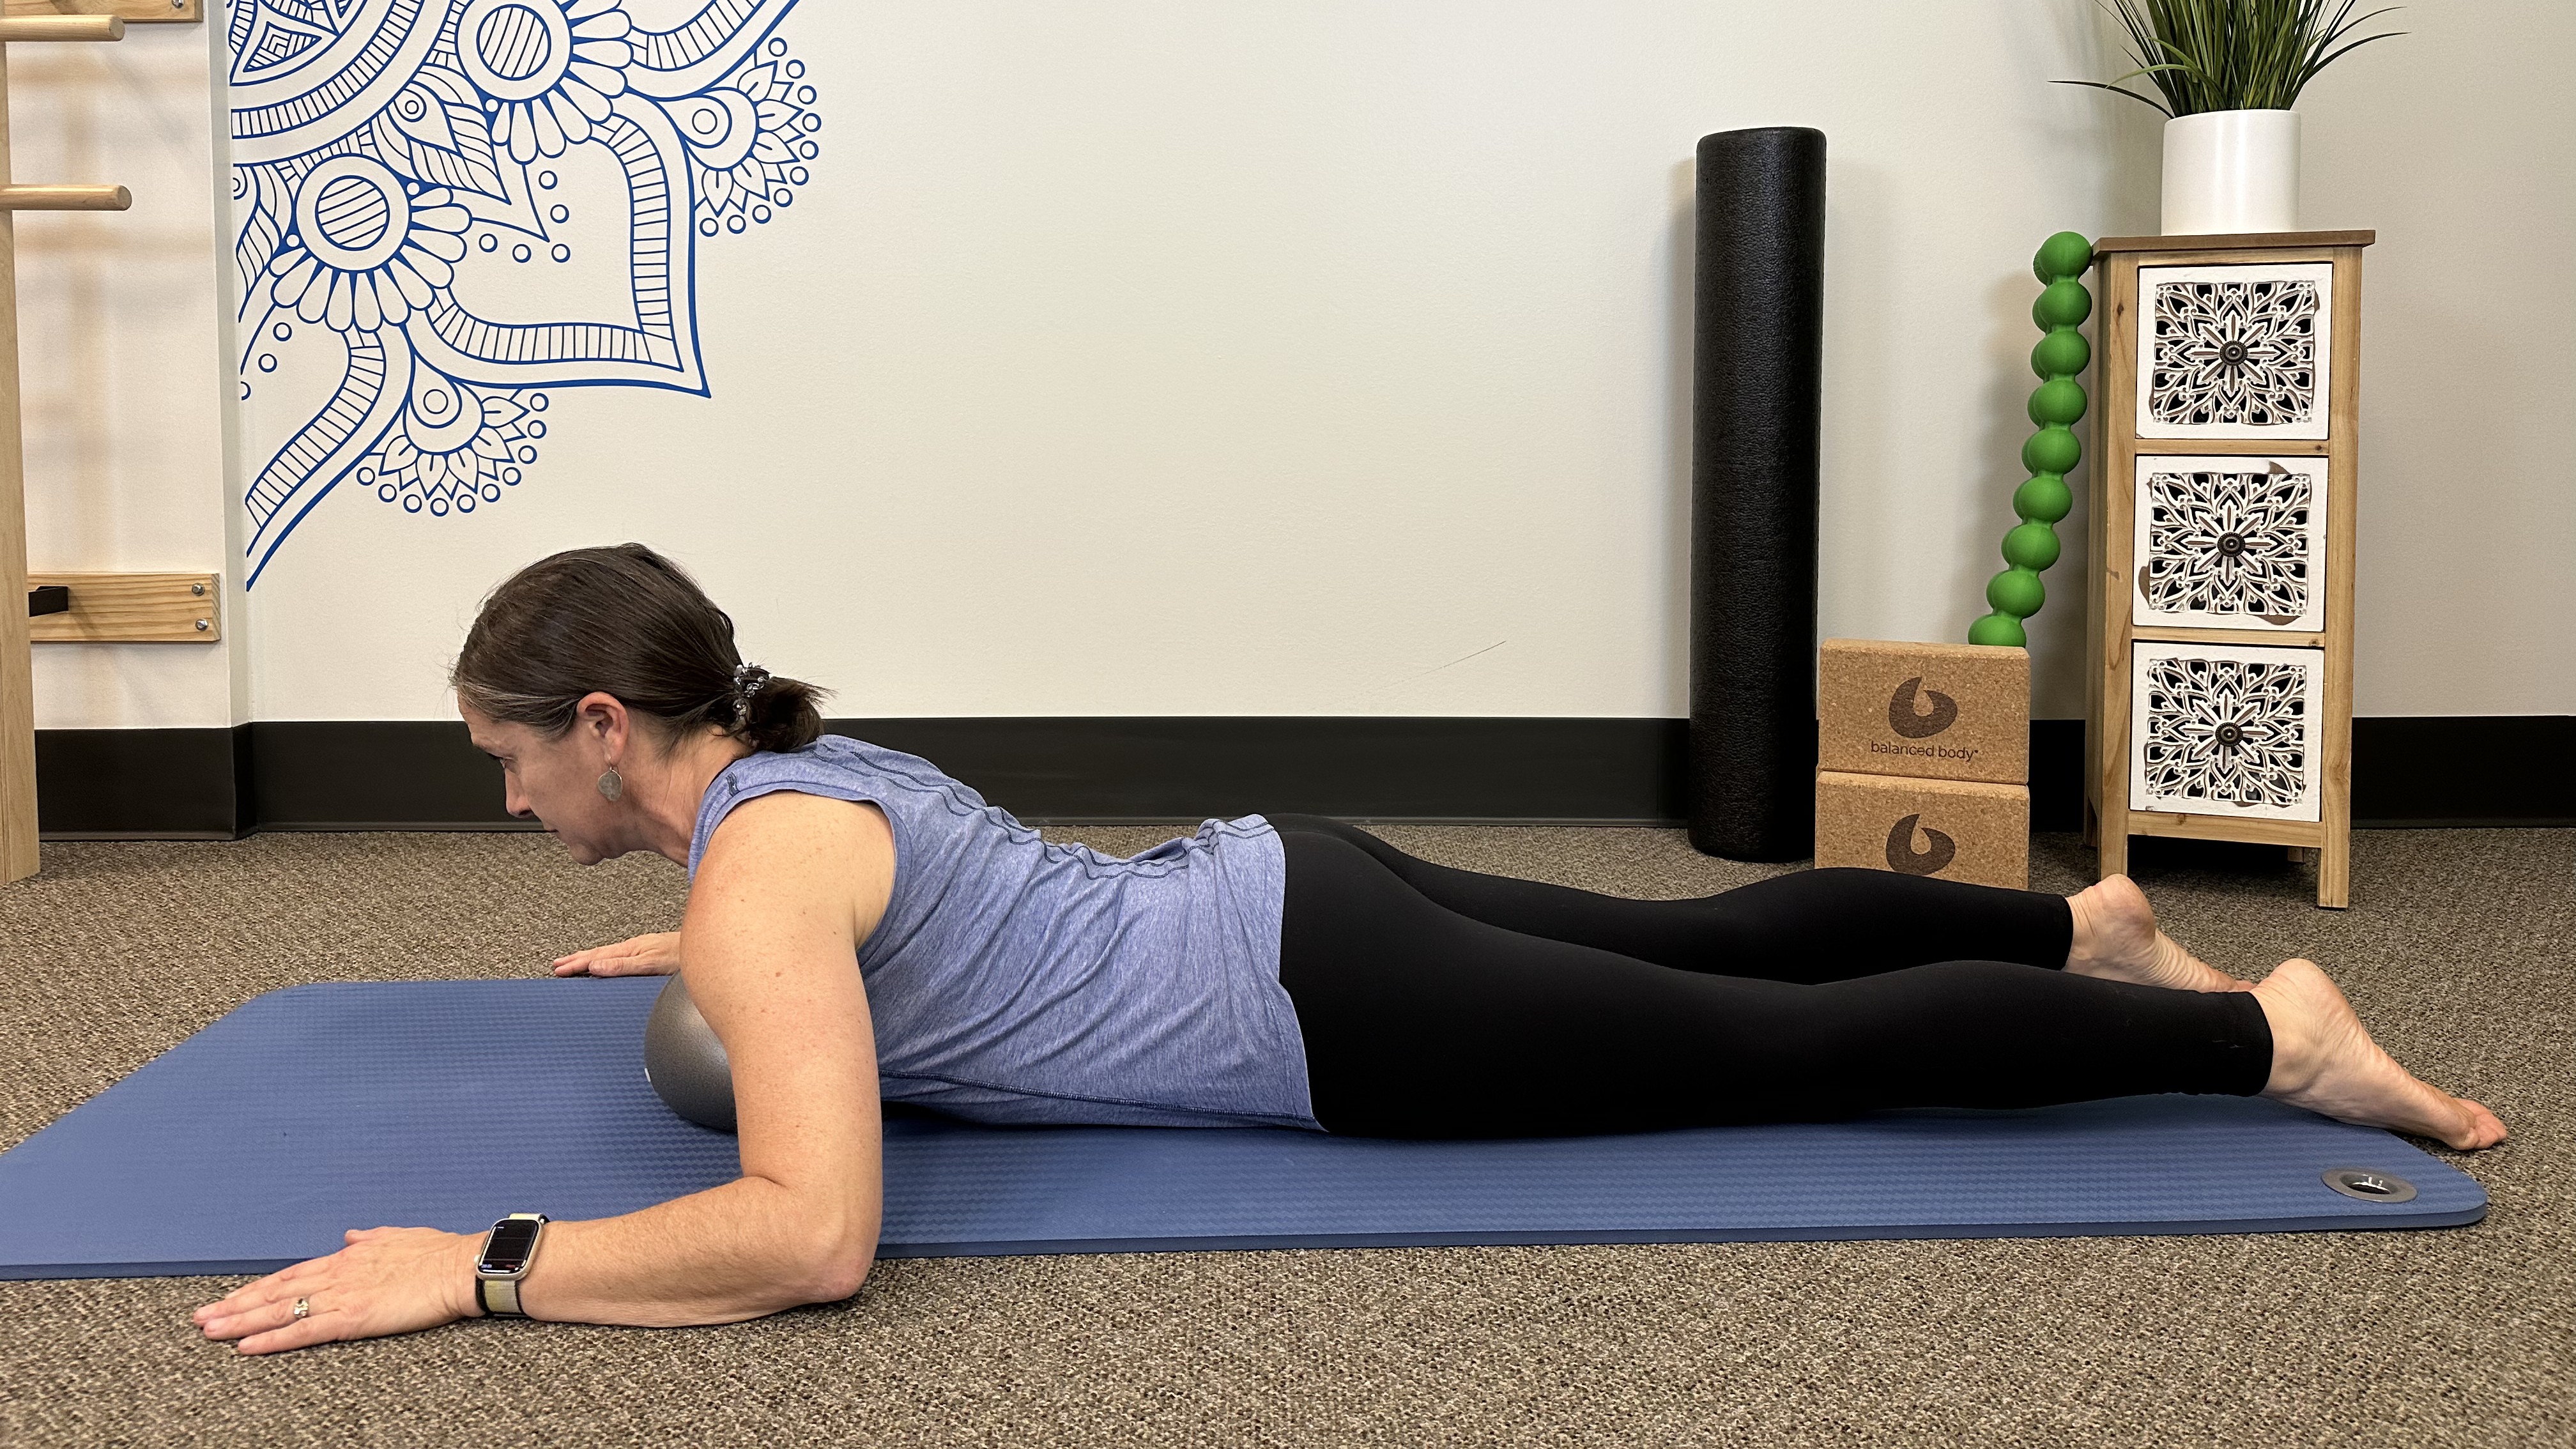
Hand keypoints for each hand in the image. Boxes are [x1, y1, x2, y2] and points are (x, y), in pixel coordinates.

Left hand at [193, 1228, 482, 1355]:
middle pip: (275, 1292)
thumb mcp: (398, 1237)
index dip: (257, 1288)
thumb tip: (349, 1236)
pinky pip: (303, 1332)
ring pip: (280, 1310)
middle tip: (200, 1317)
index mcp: (347, 1257)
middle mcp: (337, 1274)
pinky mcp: (353, 1317)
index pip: (290, 1275)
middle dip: (235, 1305)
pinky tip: (247, 1347)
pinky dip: (273, 1340)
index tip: (230, 1298)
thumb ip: (369, 1239)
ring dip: (241, 1321)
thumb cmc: (438, 1252)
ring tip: (209, 1330)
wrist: (462, 1266)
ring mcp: (342, 1295)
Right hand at [552, 930, 681, 975]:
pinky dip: (606, 961)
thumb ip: (624, 966)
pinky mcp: (651, 954)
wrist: (709, 949)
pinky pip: (620, 957)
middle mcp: (635, 948)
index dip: (576, 964)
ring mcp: (643, 950)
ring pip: (609, 955)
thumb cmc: (684, 957)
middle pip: (599, 954)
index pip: (597, 958)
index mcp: (631, 949)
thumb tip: (596, 967)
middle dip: (576, 960)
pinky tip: (607, 964)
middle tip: (557, 966)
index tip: (558, 969)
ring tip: (573, 963)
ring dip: (589, 960)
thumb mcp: (652, 964)